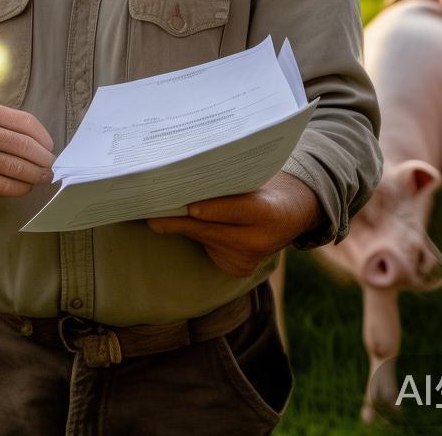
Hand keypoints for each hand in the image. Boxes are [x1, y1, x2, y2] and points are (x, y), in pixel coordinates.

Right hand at [0, 102, 54, 197]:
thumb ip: (13, 125)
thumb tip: (47, 148)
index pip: (27, 124)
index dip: (45, 139)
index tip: (51, 148)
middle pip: (25, 148)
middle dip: (44, 161)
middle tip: (52, 167)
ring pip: (17, 169)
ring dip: (36, 176)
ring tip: (42, 177)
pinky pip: (4, 187)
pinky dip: (21, 187)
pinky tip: (24, 185)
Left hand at [146, 173, 323, 276]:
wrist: (291, 212)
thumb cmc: (267, 186)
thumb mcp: (257, 180)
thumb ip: (229, 183)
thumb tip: (186, 175)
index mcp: (269, 213)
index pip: (238, 211)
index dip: (212, 210)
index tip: (188, 207)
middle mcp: (260, 240)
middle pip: (212, 229)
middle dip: (179, 220)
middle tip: (150, 211)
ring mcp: (249, 258)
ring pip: (204, 239)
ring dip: (179, 227)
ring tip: (152, 215)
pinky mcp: (238, 268)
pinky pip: (208, 249)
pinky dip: (192, 235)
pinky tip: (172, 224)